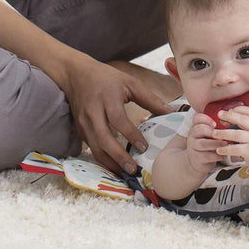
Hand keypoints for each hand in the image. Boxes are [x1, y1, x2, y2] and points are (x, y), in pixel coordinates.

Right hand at [60, 54, 169, 173]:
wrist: (77, 75)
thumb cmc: (108, 78)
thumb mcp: (130, 83)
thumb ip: (150, 99)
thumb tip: (170, 112)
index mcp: (108, 97)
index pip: (118, 119)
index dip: (131, 134)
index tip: (144, 147)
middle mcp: (93, 111)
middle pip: (104, 138)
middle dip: (118, 156)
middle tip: (133, 169)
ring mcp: (84, 122)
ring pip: (95, 147)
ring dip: (110, 163)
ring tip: (125, 173)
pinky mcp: (80, 130)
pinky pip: (91, 148)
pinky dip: (103, 159)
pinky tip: (115, 166)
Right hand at [185, 113, 225, 175]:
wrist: (197, 161)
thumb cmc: (207, 144)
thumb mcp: (209, 134)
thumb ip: (217, 128)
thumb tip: (228, 124)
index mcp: (196, 126)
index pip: (198, 118)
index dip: (207, 119)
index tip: (215, 124)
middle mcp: (193, 136)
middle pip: (200, 129)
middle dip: (213, 131)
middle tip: (224, 134)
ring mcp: (193, 147)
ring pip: (203, 143)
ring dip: (216, 143)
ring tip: (226, 144)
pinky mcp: (197, 159)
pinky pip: (207, 156)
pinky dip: (217, 155)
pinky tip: (224, 155)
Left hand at [211, 107, 248, 169]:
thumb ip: (248, 122)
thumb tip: (229, 117)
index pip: (248, 111)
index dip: (237, 109)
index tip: (227, 111)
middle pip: (241, 120)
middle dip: (228, 116)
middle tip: (219, 115)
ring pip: (236, 134)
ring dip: (223, 133)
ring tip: (214, 133)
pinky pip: (235, 149)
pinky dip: (226, 149)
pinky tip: (219, 149)